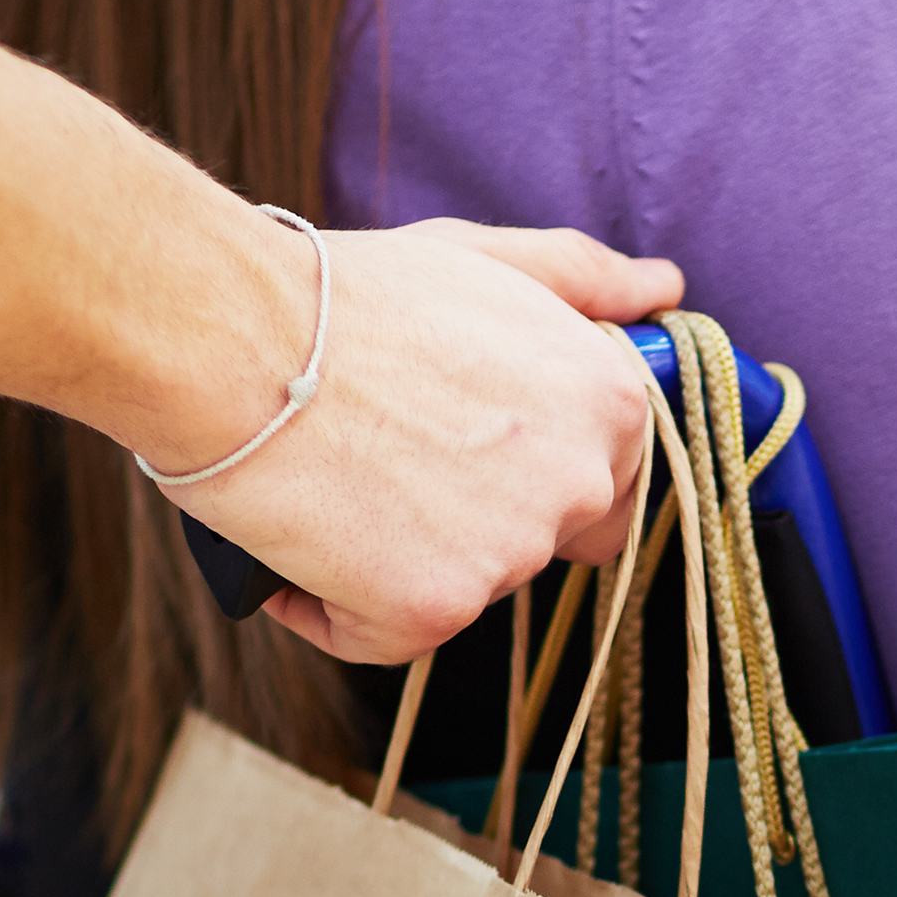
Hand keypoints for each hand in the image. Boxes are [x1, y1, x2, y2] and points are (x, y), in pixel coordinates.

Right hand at [162, 219, 683, 666]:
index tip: (459, 441)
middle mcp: (578, 484)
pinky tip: (301, 536)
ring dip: (401, 555)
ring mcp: (510, 554)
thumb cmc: (349, 296)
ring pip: (462, 588)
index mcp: (609, 404)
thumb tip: (663, 289)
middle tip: (387, 452)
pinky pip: (387, 636)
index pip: (611, 486)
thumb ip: (583, 279)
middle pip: (537, 543)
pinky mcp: (433, 610)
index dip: (531, 472)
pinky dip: (336, 605)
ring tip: (335, 477)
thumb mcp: (483, 260)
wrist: (232, 338)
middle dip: (472, 514)